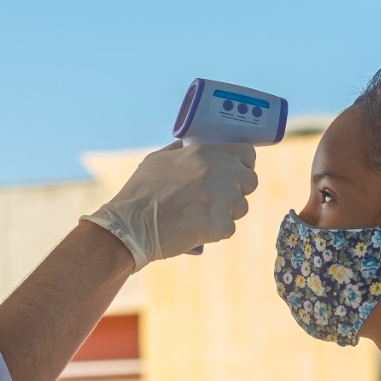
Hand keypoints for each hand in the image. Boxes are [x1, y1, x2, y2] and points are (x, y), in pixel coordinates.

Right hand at [82, 141, 257, 270]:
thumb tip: (185, 147)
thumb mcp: (156, 160)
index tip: (235, 174)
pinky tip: (195, 230)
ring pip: (241, 207)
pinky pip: (229, 229)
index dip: (243, 165)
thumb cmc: (139, 193)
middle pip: (250, 181)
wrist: (130, 225)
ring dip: (226, 213)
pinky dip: (215, 233)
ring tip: (200, 217)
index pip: (247, 153)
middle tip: (216, 200)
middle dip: (237, 191)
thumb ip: (178, 151)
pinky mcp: (220, 224)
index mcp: (205, 153)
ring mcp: (221, 198)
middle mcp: (218, 171)